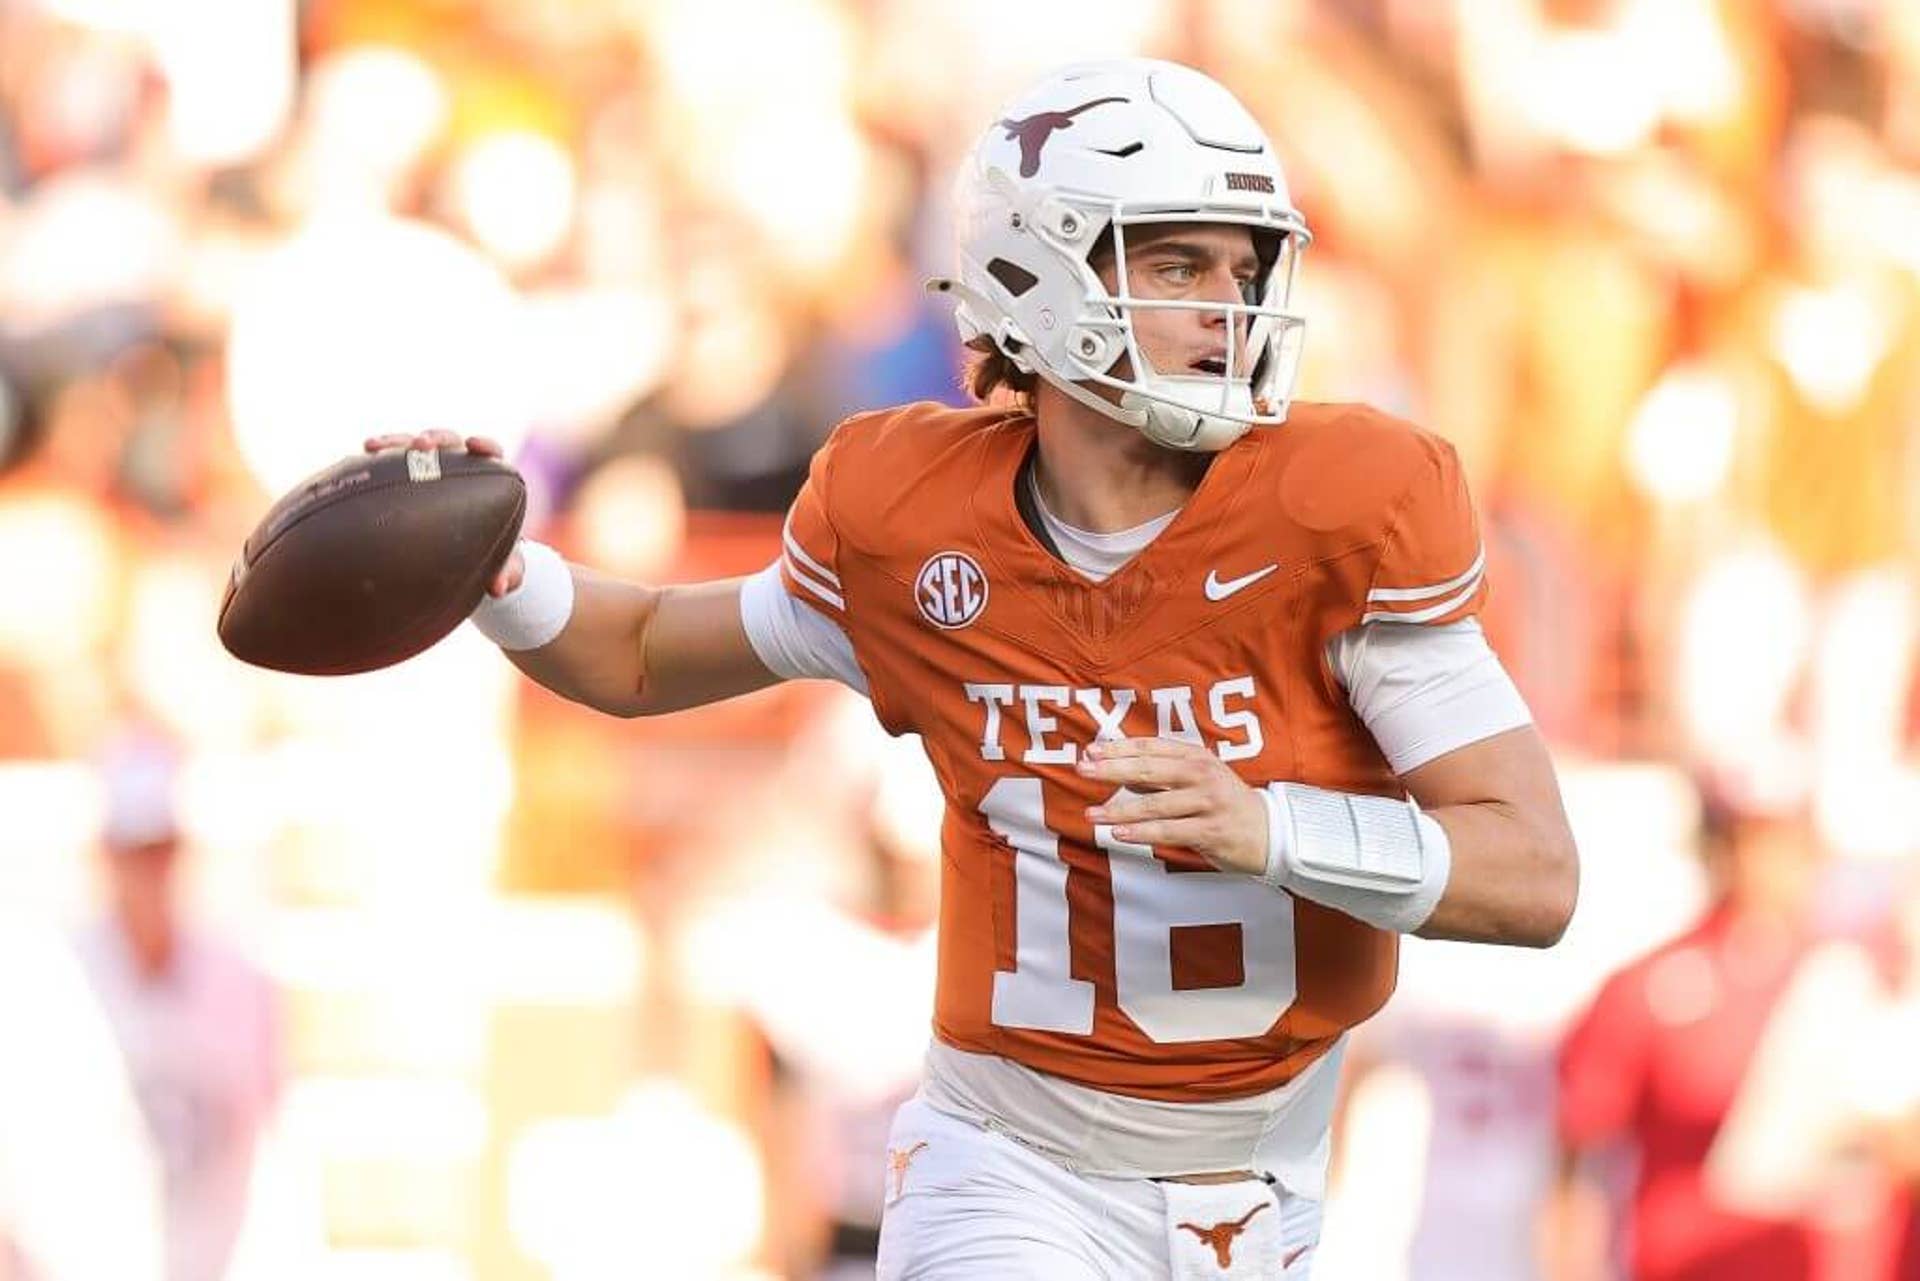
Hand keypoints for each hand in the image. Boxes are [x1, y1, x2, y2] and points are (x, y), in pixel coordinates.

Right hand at [363, 430, 522, 596]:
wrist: (466, 563)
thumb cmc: (492, 559)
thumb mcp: (503, 569)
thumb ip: (508, 574)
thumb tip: (498, 587)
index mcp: (489, 481)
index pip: (489, 454)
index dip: (483, 446)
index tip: (474, 446)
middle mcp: (458, 469)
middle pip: (447, 443)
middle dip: (433, 439)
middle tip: (421, 445)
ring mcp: (427, 472)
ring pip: (410, 448)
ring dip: (393, 443)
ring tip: (371, 446)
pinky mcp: (400, 481)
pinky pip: (383, 467)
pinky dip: (370, 464)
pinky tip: (354, 463)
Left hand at [1078, 737, 1268, 875]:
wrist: (1269, 832)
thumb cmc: (1225, 803)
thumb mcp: (1197, 778)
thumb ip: (1160, 773)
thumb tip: (1118, 768)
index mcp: (1196, 756)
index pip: (1151, 747)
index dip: (1119, 748)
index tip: (1090, 751)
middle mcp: (1201, 774)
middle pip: (1148, 769)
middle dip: (1111, 770)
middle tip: (1083, 770)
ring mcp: (1207, 802)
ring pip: (1155, 804)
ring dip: (1119, 810)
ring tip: (1091, 814)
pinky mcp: (1210, 831)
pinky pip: (1169, 831)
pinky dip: (1142, 833)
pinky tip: (1120, 834)